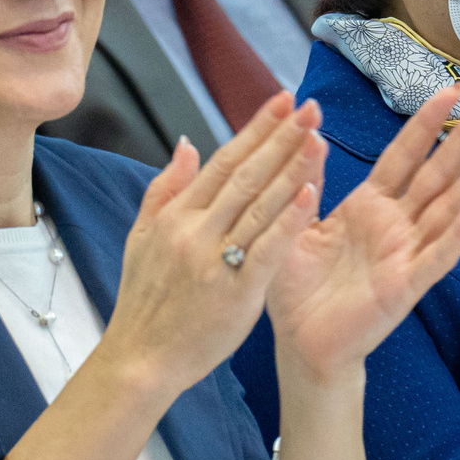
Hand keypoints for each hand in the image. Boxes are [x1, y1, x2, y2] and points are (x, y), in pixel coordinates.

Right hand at [106, 94, 328, 398]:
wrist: (140, 359)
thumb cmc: (145, 300)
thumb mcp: (141, 237)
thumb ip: (166, 188)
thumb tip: (190, 143)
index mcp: (176, 215)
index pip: (223, 161)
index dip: (256, 128)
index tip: (283, 100)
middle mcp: (196, 231)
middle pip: (246, 174)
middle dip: (281, 137)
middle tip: (311, 106)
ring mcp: (216, 260)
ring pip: (259, 205)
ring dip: (291, 168)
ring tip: (318, 137)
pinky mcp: (237, 292)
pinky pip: (267, 249)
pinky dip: (288, 219)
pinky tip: (310, 193)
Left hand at [267, 86, 459, 381]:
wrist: (300, 344)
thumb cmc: (298, 288)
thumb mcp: (295, 224)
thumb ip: (307, 183)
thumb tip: (310, 134)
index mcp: (370, 206)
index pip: (404, 155)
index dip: (426, 123)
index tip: (450, 90)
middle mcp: (396, 225)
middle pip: (439, 172)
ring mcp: (406, 254)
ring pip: (450, 207)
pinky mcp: (406, 285)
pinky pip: (438, 255)